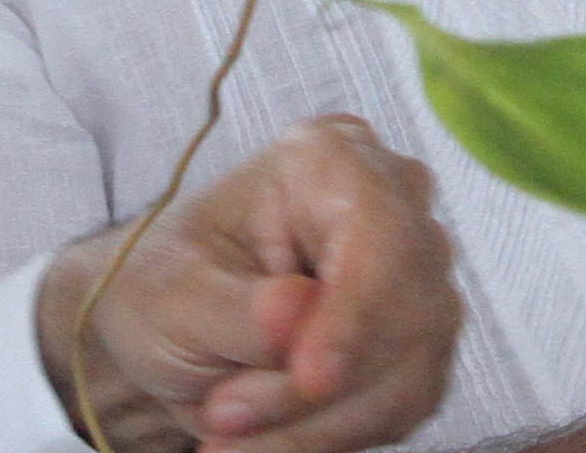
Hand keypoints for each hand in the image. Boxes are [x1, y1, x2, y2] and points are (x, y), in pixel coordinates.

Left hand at [34, 113, 459, 452]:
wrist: (172, 333)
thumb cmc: (167, 287)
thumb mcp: (173, 295)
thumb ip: (236, 308)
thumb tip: (297, 314)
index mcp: (327, 159)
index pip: (377, 234)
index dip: (353, 315)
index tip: (309, 379)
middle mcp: (392, 210)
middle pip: (402, 314)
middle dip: (310, 388)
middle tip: (223, 417)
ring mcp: (416, 282)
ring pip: (405, 376)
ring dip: (313, 425)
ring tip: (227, 432)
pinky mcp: (418, 351)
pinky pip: (399, 412)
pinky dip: (329, 438)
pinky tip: (268, 438)